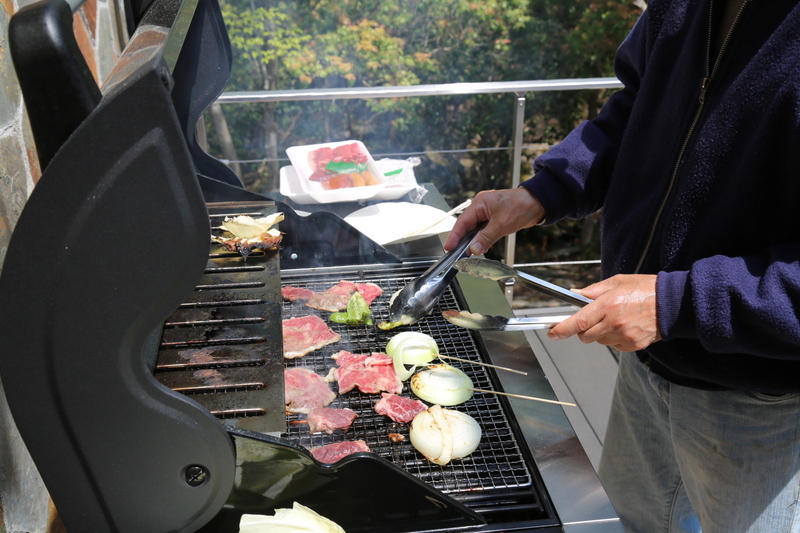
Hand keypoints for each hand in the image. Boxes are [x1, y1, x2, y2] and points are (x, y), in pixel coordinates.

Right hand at [444, 188, 545, 255]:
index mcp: (480, 203)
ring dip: (473, 240)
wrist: (538, 203)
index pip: (462, 221)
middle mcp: (481, 206)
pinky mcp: (494, 218)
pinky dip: (482, 238)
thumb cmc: (521, 206)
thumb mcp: (502, 224)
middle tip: (456, 253)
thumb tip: (474, 249)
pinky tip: (482, 246)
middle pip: (467, 225)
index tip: (448, 247)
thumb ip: (486, 237)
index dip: (454, 236)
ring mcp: (487, 212)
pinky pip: (483, 229)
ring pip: (475, 228)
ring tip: (468, 252)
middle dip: (462, 239)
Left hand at [547, 274, 661, 351]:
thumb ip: (593, 291)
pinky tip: (625, 326)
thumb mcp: (617, 282)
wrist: (674, 303)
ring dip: (600, 333)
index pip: (579, 322)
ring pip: (599, 341)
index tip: (552, 333)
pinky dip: (614, 338)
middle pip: (585, 335)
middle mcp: (614, 323)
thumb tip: (574, 294)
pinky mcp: (633, 345)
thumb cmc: (645, 289)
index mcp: (608, 305)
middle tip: (594, 317)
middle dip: (583, 329)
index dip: (562, 329)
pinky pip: (613, 345)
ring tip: (616, 318)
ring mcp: (624, 336)